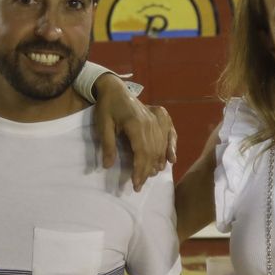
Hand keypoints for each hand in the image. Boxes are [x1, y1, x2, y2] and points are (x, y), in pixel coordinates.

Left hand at [94, 75, 176, 190]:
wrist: (115, 88)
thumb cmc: (107, 107)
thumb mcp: (103, 125)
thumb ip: (107, 145)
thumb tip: (107, 166)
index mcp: (136, 124)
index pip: (141, 153)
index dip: (140, 170)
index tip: (136, 184)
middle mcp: (150, 123)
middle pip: (153, 152)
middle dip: (147, 171)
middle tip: (140, 186)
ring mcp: (157, 119)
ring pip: (161, 146)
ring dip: (158, 163)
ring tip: (151, 176)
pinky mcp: (160, 117)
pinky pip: (170, 134)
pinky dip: (171, 147)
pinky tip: (171, 159)